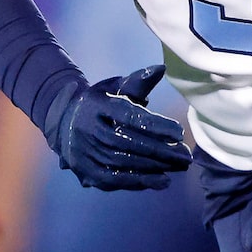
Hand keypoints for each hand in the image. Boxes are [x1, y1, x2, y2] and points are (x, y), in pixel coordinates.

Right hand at [39, 63, 190, 190]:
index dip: (155, 125)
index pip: (128, 116)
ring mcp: (82, 151)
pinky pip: (113, 179)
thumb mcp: (115, 88)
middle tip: (185, 155)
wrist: (65, 124)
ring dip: (153, 167)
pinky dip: (139, 182)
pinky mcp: (84, 170)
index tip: (179, 133)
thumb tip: (160, 69)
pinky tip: (161, 180)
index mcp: (95, 105)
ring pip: (121, 162)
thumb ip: (138, 82)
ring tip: (178, 166)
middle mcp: (86, 129)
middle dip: (159, 150)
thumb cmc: (101, 105)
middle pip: (125, 142)